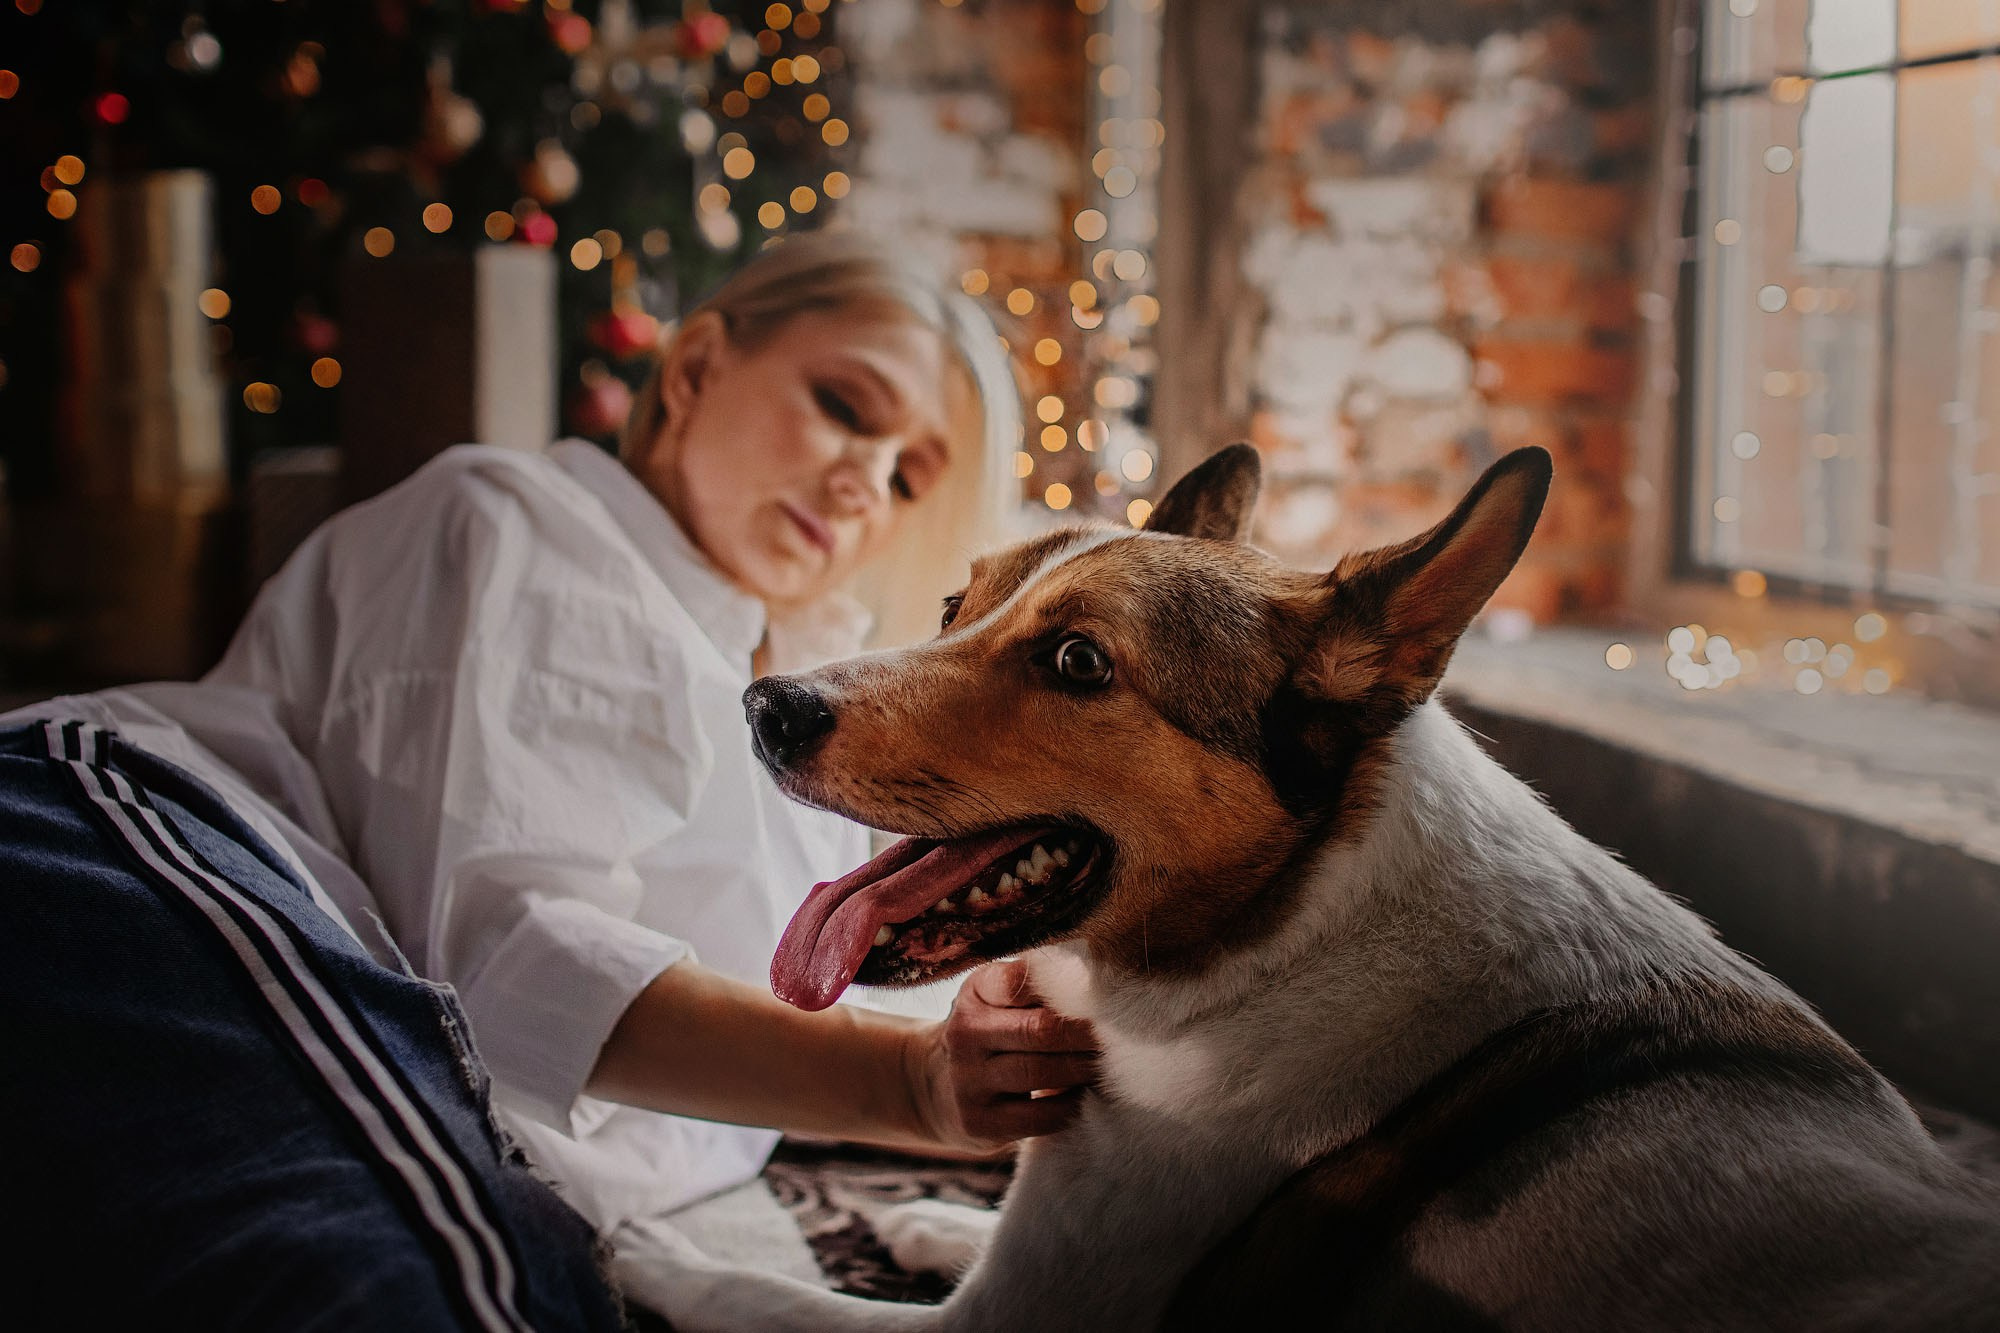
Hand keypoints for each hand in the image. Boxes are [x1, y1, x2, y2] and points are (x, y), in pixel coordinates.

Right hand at [903, 959, 1098, 1154]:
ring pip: (1041, 1073)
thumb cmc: (994, 1031)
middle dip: (1090, 1033)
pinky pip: (1039, 1117)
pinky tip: (1090, 1098)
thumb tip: (1102, 979)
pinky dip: (1071, 1107)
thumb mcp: (1002, 998)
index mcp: (976, 991)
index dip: (1070, 988)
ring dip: (1086, 1069)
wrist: (939, 1086)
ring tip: (1117, 1065)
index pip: (1023, 981)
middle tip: (1128, 1034)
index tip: (1108, 995)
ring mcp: (967, 1080)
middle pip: (1041, 1030)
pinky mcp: (978, 1122)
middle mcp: (964, 1032)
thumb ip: (1042, 985)